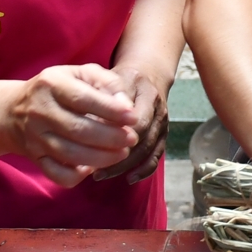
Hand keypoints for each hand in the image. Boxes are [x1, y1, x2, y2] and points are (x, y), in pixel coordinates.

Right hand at [8, 63, 138, 187]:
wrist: (14, 110)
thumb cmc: (60, 88)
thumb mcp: (81, 74)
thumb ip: (107, 82)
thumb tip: (126, 106)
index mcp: (52, 84)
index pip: (83, 99)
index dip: (111, 110)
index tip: (133, 117)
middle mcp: (40, 111)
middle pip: (78, 130)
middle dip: (111, 138)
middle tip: (132, 139)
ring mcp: (35, 137)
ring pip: (70, 154)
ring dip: (101, 158)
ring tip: (122, 153)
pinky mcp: (34, 157)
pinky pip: (56, 174)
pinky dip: (76, 176)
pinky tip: (92, 168)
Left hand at [92, 63, 168, 183]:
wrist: (149, 73)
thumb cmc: (123, 78)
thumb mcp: (112, 77)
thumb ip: (104, 96)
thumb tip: (88, 121)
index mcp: (145, 93)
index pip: (135, 120)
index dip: (115, 136)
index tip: (92, 148)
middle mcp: (158, 109)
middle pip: (142, 138)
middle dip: (118, 157)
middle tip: (93, 169)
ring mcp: (163, 123)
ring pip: (148, 150)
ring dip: (126, 166)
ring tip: (102, 175)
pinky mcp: (163, 134)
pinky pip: (157, 155)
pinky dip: (145, 170)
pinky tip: (130, 178)